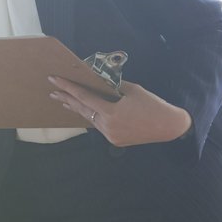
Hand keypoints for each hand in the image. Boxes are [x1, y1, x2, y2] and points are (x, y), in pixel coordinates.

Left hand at [48, 77, 191, 147]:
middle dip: (66, 99)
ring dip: (78, 109)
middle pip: (82, 110)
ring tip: (64, 101)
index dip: (68, 87)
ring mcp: (110, 135)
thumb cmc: (152, 104)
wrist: (169, 126)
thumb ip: (113, 86)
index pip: (84, 96)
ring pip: (90, 119)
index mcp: (110, 112)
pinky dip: (92, 117)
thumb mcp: (132, 90)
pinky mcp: (114, 141)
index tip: (55, 80)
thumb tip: (98, 80)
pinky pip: (100, 126)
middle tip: (52, 91)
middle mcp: (107, 126)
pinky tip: (85, 111)